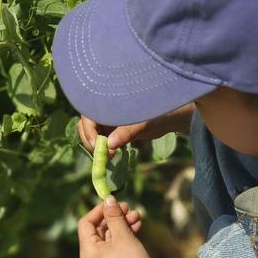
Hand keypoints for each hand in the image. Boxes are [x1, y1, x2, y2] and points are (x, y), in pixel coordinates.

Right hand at [77, 102, 195, 158]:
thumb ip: (126, 132)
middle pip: (85, 125)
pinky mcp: (113, 130)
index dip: (88, 132)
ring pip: (92, 134)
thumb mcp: (143, 121)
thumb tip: (109, 145)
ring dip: (96, 147)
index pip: (87, 115)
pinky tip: (112, 155)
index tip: (98, 147)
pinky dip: (103, 149)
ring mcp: (107, 120)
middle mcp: (104, 109)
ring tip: (109, 156)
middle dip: (90, 141)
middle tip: (104, 156)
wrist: (172, 116)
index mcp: (107, 100)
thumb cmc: (159, 111)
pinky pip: (101, 140)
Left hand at [77, 195, 186, 257]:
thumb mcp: (123, 236)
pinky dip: (123, 236)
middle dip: (114, 217)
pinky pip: (113, 247)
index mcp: (86, 253)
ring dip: (121, 225)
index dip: (99, 210)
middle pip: (97, 230)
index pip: (85, 223)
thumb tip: (108, 199)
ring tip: (137, 216)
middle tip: (129, 207)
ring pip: (107, 237)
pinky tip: (136, 226)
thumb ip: (114, 216)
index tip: (114, 201)